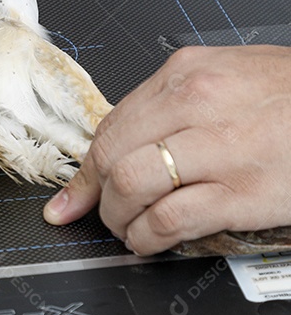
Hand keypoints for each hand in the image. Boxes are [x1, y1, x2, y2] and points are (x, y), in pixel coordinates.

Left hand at [44, 45, 290, 254]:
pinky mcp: (243, 191)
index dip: (86, 168)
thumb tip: (123, 141)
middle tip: (100, 214)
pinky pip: (170, 218)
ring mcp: (220, 149)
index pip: (111, 125)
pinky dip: (148, 236)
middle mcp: (197, 104)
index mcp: (187, 73)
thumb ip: (172, 103)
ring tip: (127, 228)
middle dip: (96, 195)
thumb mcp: (228, 76)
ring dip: (118, 218)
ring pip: (131, 184)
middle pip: (112, 155)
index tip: (71, 195)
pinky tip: (150, 240)